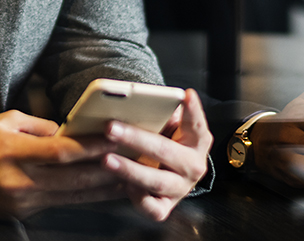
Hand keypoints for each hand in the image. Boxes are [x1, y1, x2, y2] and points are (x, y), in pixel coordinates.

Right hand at [0, 111, 125, 217]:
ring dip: (106, 189)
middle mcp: (21, 182)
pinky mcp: (20, 215)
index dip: (95, 144)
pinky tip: (103, 194)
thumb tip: (67, 130)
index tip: (121, 135)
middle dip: (112, 169)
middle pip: (77, 178)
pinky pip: (60, 205)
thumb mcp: (0, 122)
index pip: (65, 150)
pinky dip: (84, 199)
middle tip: (141, 161)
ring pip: (74, 196)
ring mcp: (21, 202)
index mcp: (15, 153)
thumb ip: (37, 127)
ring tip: (134, 180)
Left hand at [100, 88, 212, 220]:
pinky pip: (153, 208)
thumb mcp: (169, 125)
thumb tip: (144, 99)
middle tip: (111, 128)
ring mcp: (180, 188)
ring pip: (156, 181)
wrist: (170, 173)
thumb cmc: (166, 142)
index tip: (185, 95)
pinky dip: (138, 198)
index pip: (196, 123)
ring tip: (107, 159)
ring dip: (129, 170)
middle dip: (136, 139)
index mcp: (196, 141)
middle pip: (165, 151)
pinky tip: (124, 185)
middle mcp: (192, 166)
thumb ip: (162, 113)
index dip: (192, 110)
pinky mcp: (166, 206)